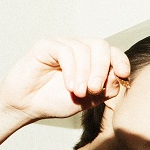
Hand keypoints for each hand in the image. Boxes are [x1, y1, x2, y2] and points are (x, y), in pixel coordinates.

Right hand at [0, 38, 128, 123]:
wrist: (27, 106)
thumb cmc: (55, 101)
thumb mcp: (87, 100)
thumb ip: (105, 90)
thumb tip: (119, 78)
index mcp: (91, 58)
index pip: (112, 52)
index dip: (120, 61)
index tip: (122, 74)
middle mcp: (79, 47)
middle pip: (101, 46)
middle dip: (101, 69)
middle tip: (94, 89)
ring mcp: (62, 44)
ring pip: (83, 49)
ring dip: (84, 73)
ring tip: (78, 92)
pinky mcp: (46, 45)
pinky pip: (65, 51)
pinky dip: (71, 70)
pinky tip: (69, 86)